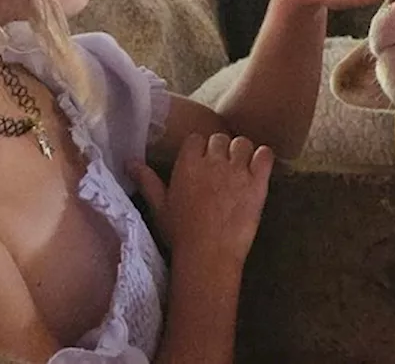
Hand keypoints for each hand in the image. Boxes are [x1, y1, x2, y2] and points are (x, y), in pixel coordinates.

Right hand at [130, 133, 274, 262]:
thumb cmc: (181, 234)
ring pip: (242, 143)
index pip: (196, 139)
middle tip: (221, 169)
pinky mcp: (258, 183)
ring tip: (240, 168)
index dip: (200, 149)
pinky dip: (263, 157)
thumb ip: (147, 181)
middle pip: (219, 139)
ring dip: (241, 153)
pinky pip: (265, 155)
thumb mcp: (160, 206)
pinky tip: (259, 167)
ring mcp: (237, 171)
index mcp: (187, 165)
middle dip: (220, 150)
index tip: (201, 161)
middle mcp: (213, 162)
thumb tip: (129, 161)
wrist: (208, 255)